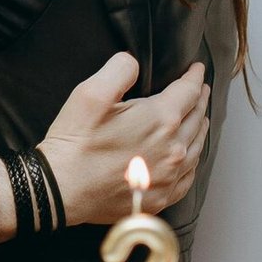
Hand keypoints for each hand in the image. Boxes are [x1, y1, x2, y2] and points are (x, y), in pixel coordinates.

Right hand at [37, 54, 208, 227]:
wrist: (61, 189)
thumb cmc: (75, 142)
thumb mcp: (91, 93)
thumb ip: (119, 69)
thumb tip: (134, 63)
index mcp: (161, 120)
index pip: (188, 92)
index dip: (194, 77)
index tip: (197, 69)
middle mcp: (173, 149)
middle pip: (196, 118)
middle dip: (199, 100)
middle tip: (200, 89)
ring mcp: (168, 177)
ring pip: (196, 147)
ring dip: (200, 128)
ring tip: (200, 117)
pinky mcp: (159, 198)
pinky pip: (188, 177)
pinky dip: (192, 161)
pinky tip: (188, 157)